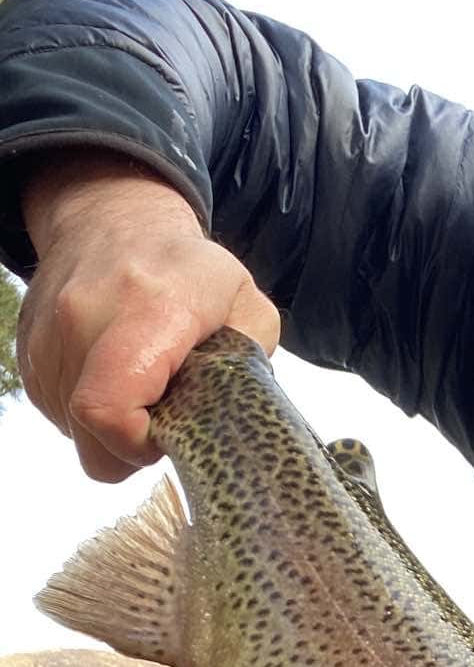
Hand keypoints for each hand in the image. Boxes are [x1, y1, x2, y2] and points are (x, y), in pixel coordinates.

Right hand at [17, 149, 279, 480]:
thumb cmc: (187, 269)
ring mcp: (48, 339)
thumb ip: (250, 363)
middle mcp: (83, 320)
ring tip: (142, 389)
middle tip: (164, 419)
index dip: (139, 444)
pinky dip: (89, 414)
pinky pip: (59, 415)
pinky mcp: (29, 355)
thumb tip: (233, 413)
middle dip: (132, 447)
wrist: (112, 218)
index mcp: (148, 310)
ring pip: (74, 433)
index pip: (110, 409)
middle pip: (92, 435)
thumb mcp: (245, 304)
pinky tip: (116, 380)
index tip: (169, 433)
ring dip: (111, 430)